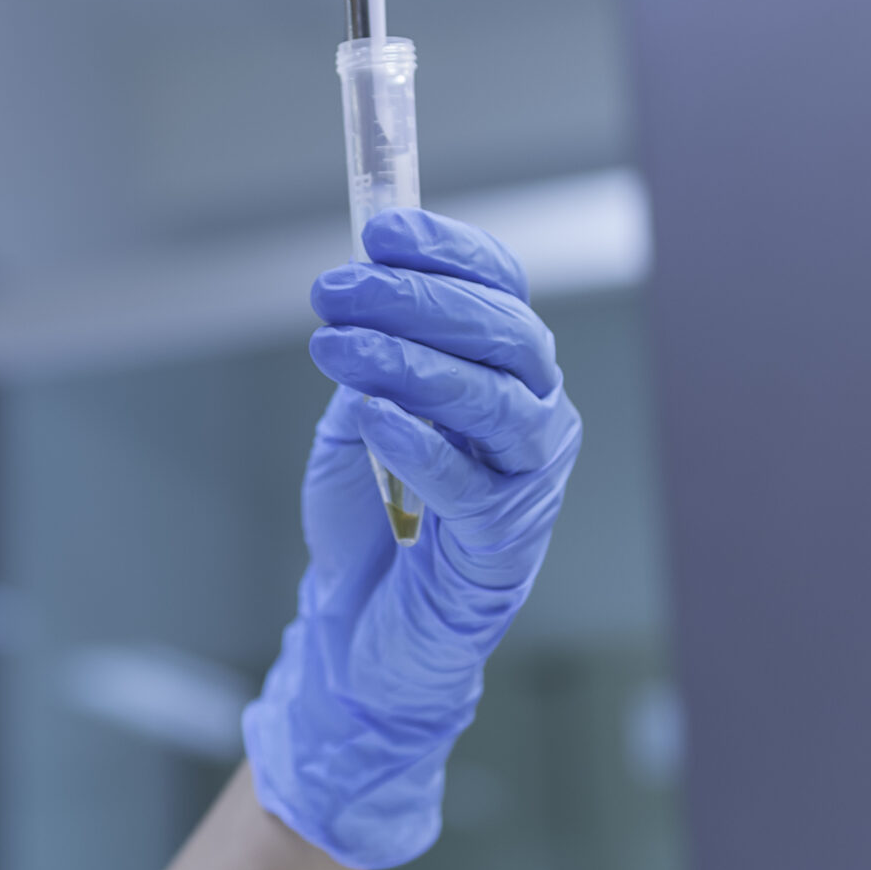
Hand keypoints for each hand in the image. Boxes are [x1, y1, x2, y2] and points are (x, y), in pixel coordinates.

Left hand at [241, 208, 581, 869]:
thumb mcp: (353, 427)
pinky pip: (472, 482)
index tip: (381, 228)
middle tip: (336, 287)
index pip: (499, 290)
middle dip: (418, 297)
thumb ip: (365, 368)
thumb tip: (359, 304)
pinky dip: (421, 441)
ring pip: (498, 399)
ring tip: (339, 346)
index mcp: (505, 378)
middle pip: (505, 333)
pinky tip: (373, 415)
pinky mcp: (503, 547)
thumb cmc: (368, 531)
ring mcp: (529, 484)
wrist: (360, 641)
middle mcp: (534, 421)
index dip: (449, 251)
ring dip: (414, 361)